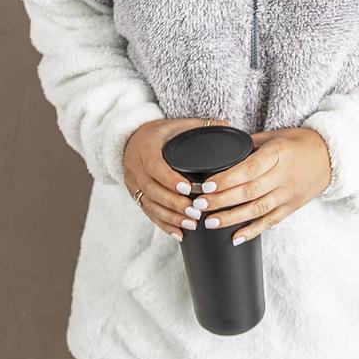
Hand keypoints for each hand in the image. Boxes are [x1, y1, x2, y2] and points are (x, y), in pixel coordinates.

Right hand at [123, 117, 230, 239]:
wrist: (131, 139)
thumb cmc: (160, 132)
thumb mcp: (176, 125)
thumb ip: (200, 125)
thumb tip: (227, 124)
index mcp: (146, 147)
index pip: (155, 166)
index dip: (170, 179)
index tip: (188, 189)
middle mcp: (135, 166)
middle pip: (152, 190)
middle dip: (174, 204)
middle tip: (196, 213)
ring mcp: (133, 183)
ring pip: (149, 205)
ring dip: (171, 217)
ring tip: (192, 224)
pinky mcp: (135, 195)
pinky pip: (148, 213)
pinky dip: (164, 224)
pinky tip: (179, 234)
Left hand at [196, 126, 331, 245]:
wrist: (330, 157)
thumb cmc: (298, 142)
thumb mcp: (274, 136)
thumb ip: (249, 145)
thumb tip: (219, 153)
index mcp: (278, 154)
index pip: (248, 169)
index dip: (226, 179)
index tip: (206, 186)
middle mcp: (284, 176)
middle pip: (249, 191)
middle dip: (222, 200)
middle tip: (199, 206)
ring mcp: (289, 194)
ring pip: (257, 209)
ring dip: (232, 218)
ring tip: (210, 223)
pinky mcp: (292, 207)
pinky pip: (270, 221)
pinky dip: (252, 231)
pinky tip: (235, 237)